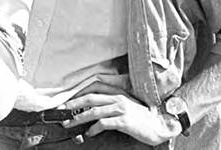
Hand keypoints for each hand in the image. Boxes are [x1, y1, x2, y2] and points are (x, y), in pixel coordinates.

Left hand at [60, 82, 180, 144]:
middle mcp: (118, 98)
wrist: (160, 125)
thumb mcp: (128, 105)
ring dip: (78, 118)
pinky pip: (104, 123)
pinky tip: (89, 134)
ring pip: (94, 110)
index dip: (79, 91)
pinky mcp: (124, 120)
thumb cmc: (143, 118)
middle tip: (61, 109)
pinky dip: (93, 129)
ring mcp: (121, 108)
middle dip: (73, 103)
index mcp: (118, 92)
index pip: (94, 86)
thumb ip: (113, 102)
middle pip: (90, 97)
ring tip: (69, 123)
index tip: (68, 97)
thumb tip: (94, 107)